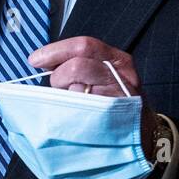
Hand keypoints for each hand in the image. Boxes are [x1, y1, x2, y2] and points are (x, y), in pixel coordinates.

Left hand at [27, 36, 158, 161]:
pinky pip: (84, 112)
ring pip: (78, 90)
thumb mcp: (102, 74)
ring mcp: (122, 96)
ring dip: (69, 97)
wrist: (142, 133)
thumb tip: (44, 61)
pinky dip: (75, 113)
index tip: (35, 60)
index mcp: (116, 58)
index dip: (54, 51)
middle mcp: (122, 74)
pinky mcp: (118, 117)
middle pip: (77, 66)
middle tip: (60, 87)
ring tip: (78, 103)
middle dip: (59, 76)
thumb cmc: (115, 100)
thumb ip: (78, 64)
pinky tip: (82, 116)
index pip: (82, 46)